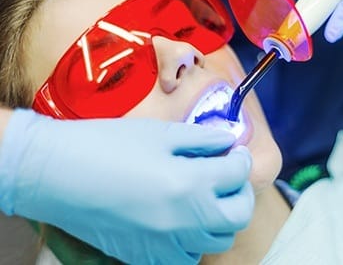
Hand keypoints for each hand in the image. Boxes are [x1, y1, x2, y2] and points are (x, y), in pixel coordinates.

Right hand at [0, 109, 253, 263]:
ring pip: (217, 240)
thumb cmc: (107, 145)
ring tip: (207, 197)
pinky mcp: (146, 257)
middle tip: (229, 176)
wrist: (58, 174)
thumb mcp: (159, 133)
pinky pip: (187, 257)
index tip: (235, 152)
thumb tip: (228, 140)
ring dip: (221, 217)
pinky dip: (195, 240)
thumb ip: (201, 138)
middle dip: (241, 193)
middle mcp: (185, 221)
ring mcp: (166, 245)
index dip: (241, 160)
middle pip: (238, 216)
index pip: (238, 175)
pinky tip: (181, 221)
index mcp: (190, 184)